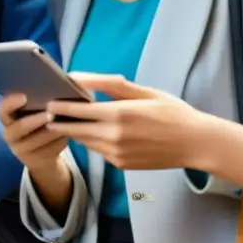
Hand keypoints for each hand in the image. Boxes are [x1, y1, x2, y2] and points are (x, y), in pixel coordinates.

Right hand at [0, 93, 67, 174]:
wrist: (42, 151)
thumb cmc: (40, 121)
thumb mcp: (35, 112)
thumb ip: (38, 100)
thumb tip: (56, 85)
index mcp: (7, 118)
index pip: (3, 110)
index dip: (11, 103)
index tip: (24, 96)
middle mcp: (9, 134)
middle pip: (18, 128)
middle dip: (34, 120)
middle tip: (50, 114)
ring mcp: (19, 149)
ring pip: (34, 141)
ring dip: (49, 133)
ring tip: (62, 125)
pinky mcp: (32, 160)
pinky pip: (45, 151)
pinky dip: (57, 142)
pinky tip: (65, 135)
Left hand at [46, 75, 208, 170]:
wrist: (196, 144)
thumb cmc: (171, 112)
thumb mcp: (142, 91)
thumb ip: (107, 84)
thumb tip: (78, 77)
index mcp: (118, 115)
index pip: (76, 111)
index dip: (58, 106)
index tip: (47, 100)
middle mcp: (113, 137)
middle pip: (74, 129)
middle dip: (59, 121)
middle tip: (48, 111)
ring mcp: (116, 154)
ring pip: (84, 141)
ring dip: (74, 131)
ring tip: (69, 119)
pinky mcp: (120, 165)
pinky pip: (98, 151)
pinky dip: (92, 140)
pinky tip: (94, 131)